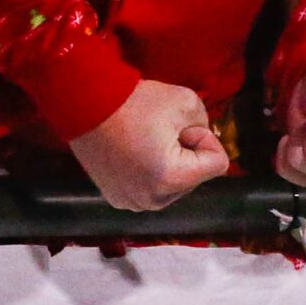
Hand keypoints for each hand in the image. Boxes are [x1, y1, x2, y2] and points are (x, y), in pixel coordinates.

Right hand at [66, 78, 229, 211]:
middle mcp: (152, 199)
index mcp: (171, 179)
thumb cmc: (136, 103)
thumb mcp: (187, 102)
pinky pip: (151, 189)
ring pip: (174, 186)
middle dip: (188, 153)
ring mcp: (133, 202)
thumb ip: (207, 124)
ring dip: (171, 164)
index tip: (181, 125)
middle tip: (162, 131)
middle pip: (195, 177)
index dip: (204, 138)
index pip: (217, 164)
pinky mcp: (118, 199)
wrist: (87, 105)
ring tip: (148, 140)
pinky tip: (135, 152)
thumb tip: (203, 138)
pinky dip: (152, 173)